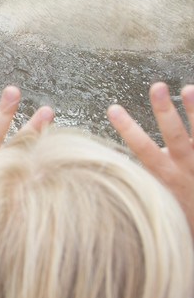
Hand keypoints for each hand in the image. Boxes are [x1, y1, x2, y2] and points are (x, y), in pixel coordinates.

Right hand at [107, 82, 193, 234]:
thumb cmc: (180, 210)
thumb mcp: (157, 197)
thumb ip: (143, 178)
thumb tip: (111, 166)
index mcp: (165, 175)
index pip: (142, 148)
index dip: (127, 129)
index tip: (113, 109)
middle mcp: (186, 167)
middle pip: (175, 135)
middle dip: (165, 110)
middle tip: (157, 87)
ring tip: (189, 88)